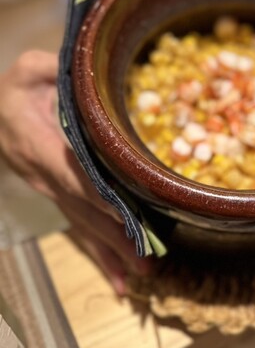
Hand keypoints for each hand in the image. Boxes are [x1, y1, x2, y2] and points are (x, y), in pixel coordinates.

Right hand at [0, 50, 154, 294]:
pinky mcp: (60, 197)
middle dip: (112, 236)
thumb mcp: (31, 70)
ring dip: (109, 252)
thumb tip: (82, 72)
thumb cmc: (18, 90)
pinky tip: (120, 278)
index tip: (121, 212)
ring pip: (81, 225)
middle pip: (81, 209)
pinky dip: (100, 253)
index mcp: (36, 142)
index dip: (95, 193)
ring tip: (138, 276)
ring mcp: (51, 191)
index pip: (69, 172)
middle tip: (144, 261)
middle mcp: (44, 175)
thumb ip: (50, 69)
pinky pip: (80, 227)